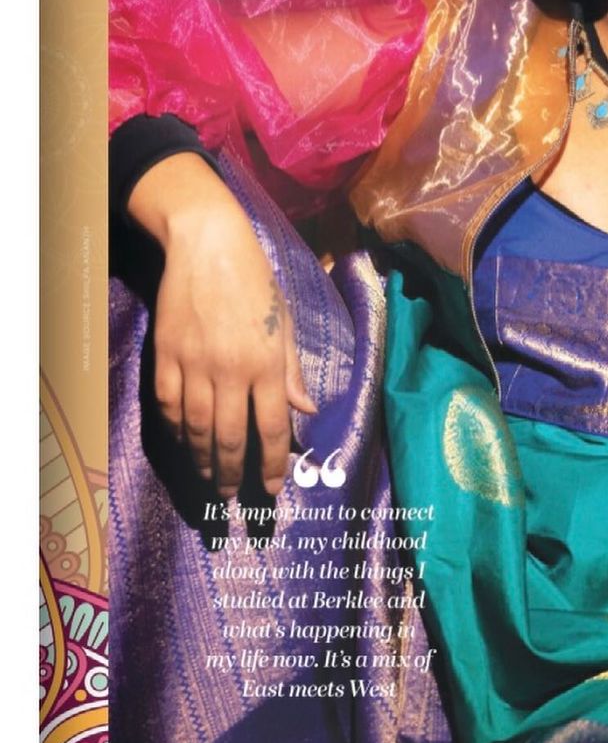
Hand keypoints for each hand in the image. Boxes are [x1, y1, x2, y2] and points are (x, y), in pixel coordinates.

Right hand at [130, 154, 316, 497]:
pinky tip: (183, 442)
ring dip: (201, 460)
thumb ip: (292, 371)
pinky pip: (169, 405)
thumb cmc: (255, 283)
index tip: (272, 489)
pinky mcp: (166, 355)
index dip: (273, 463)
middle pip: (230, 436)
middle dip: (232, 473)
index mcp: (267, 363)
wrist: (208, 246)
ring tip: (207, 479)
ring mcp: (194, 364)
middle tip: (231, 496)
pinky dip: (176, 430)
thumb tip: (306, 412)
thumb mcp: (285, 323)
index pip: (273, 427)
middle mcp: (231, 369)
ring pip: (197, 428)